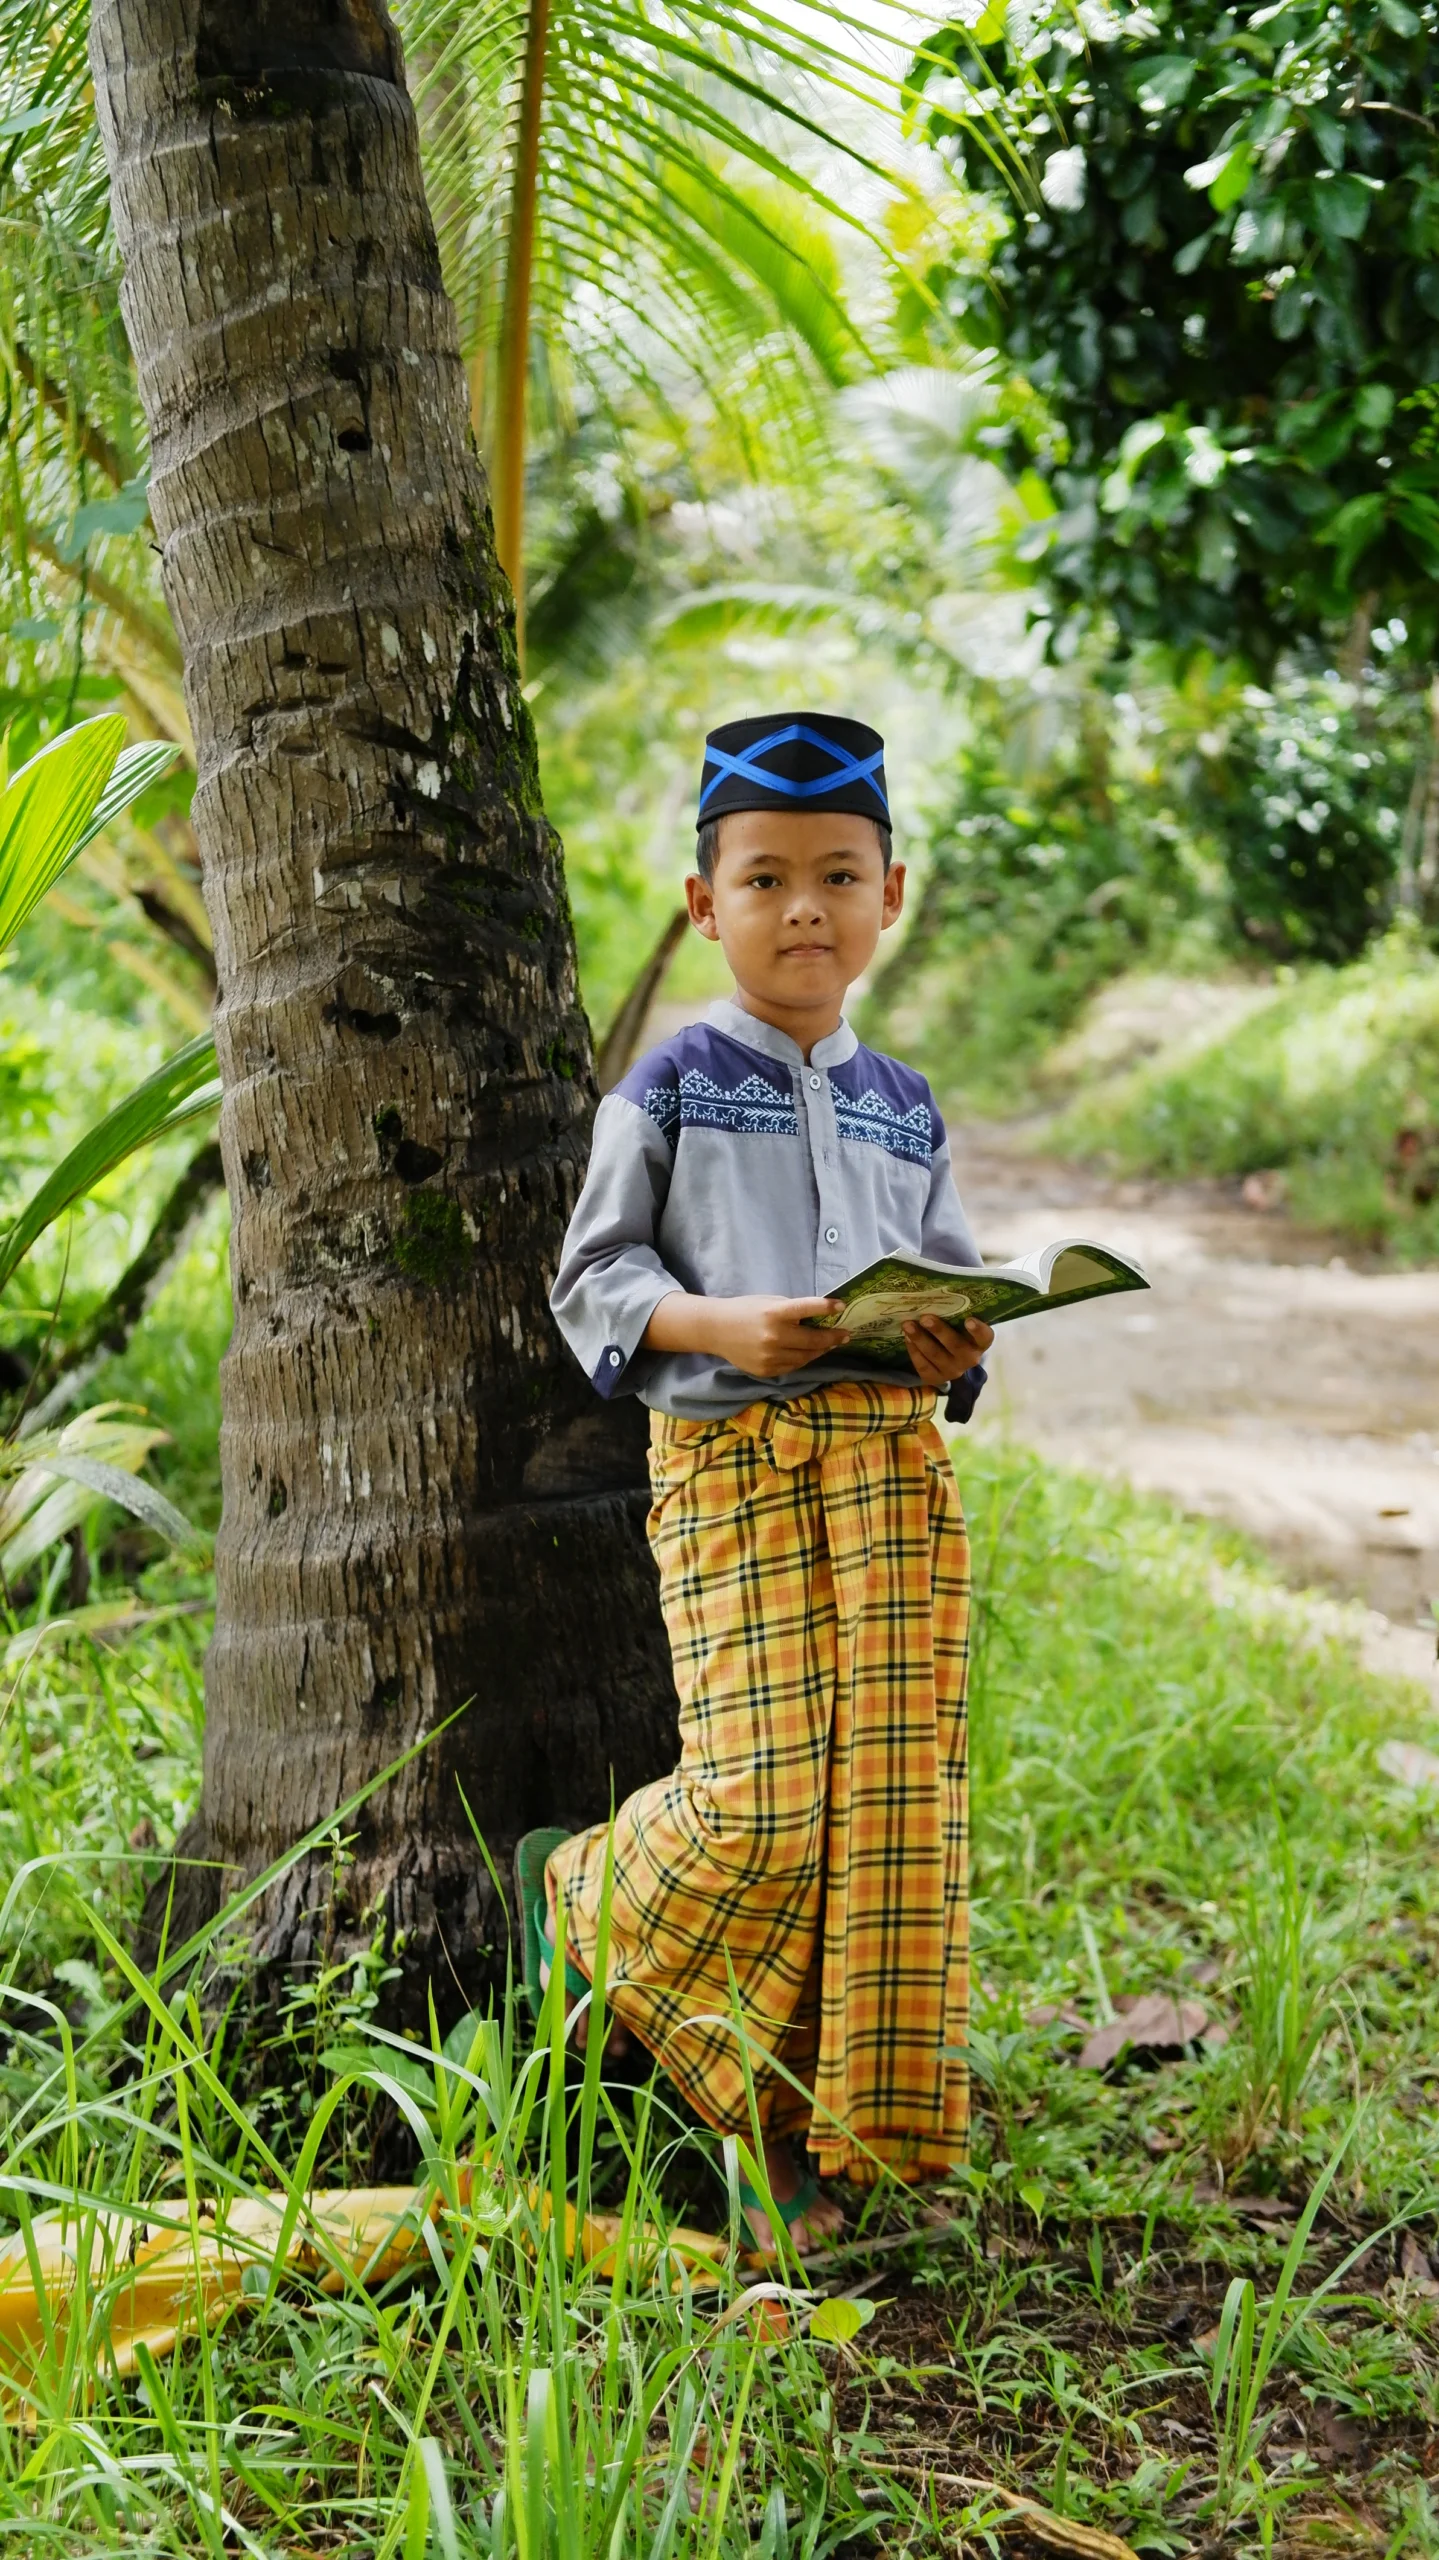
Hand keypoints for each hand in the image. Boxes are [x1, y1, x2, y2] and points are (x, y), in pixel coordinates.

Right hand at [644, 1291, 847, 1378]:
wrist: (716, 1330)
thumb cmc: (745, 1310)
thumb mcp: (769, 1302)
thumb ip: (792, 1310)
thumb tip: (819, 1317)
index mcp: (775, 1313)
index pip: (808, 1308)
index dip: (828, 1307)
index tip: (842, 1306)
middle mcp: (775, 1336)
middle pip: (814, 1340)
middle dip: (833, 1337)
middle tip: (845, 1334)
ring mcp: (771, 1356)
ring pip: (806, 1357)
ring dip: (821, 1350)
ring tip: (830, 1344)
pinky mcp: (767, 1370)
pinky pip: (793, 1366)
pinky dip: (803, 1359)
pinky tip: (809, 1353)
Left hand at [901, 1313, 993, 1388]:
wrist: (949, 1360)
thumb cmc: (956, 1333)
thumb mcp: (960, 1325)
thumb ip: (955, 1315)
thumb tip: (935, 1296)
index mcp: (980, 1343)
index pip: (985, 1337)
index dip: (978, 1330)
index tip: (968, 1320)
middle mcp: (970, 1359)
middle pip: (955, 1346)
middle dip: (939, 1331)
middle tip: (925, 1318)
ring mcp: (953, 1371)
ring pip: (936, 1355)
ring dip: (920, 1339)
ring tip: (908, 1325)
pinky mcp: (936, 1378)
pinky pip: (923, 1365)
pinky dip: (913, 1351)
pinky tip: (907, 1338)